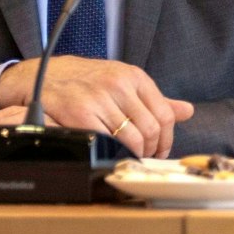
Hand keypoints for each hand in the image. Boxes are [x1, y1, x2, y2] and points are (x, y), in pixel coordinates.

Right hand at [0, 57, 193, 158]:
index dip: (166, 138)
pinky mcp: (79, 113)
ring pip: (131, 137)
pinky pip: (106, 141)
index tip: (161, 150)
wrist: (45, 75)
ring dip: (135, 154)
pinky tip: (112, 154)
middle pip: (151, 128)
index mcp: (135, 77)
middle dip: (151, 149)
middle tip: (145, 158)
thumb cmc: (90, 82)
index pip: (165, 114)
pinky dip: (113, 153)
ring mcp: (99, 98)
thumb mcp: (125, 83)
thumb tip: (188, 111)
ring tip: (130, 157)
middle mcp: (119, 85)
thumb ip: (156, 100)